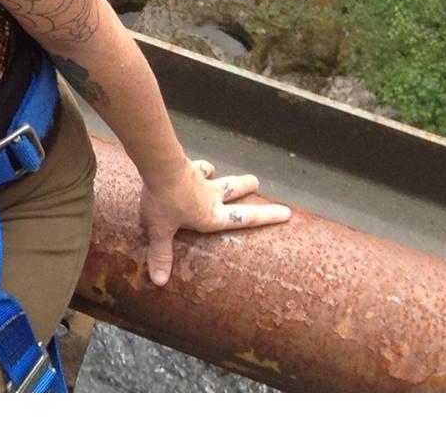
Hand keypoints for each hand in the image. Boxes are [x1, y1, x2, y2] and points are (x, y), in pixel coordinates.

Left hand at [137, 156, 291, 287]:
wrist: (160, 164)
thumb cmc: (164, 201)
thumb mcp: (161, 230)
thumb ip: (161, 254)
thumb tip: (159, 282)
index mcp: (212, 216)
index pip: (245, 218)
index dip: (267, 217)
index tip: (287, 213)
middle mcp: (211, 196)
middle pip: (234, 190)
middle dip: (247, 188)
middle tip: (257, 183)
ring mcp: (201, 178)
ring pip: (218, 176)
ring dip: (223, 175)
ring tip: (225, 173)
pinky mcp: (187, 163)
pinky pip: (194, 165)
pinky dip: (196, 166)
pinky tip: (189, 163)